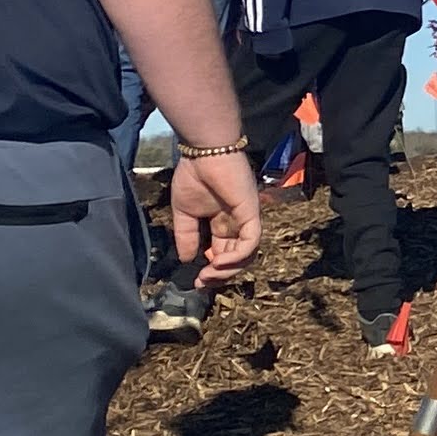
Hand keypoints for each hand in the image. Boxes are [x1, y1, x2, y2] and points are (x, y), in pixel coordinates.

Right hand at [172, 149, 267, 285]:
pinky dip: (237, 257)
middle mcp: (237, 224)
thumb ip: (186, 236)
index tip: (197, 281)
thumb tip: (185, 260)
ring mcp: (246, 219)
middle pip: (236, 259)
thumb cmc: (194, 176)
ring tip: (209, 274)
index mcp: (222, 224)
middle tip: (203, 282)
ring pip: (247, 255)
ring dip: (228, 270)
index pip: (223, 254)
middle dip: (220, 275)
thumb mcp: (184, 213)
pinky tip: (217, 262)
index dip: (212, 270)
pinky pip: (251, 242)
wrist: (203, 153)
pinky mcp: (251, 213)